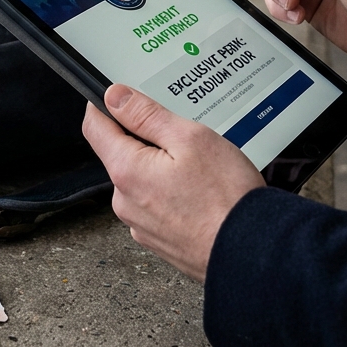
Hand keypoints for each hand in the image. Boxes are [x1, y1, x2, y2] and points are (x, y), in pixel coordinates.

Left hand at [82, 85, 263, 281]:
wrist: (252, 251)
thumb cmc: (226, 197)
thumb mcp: (190, 138)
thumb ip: (146, 115)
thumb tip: (115, 97)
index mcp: (127, 171)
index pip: (94, 127)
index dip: (104, 105)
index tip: (118, 96)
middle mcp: (125, 201)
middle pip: (120, 154)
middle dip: (145, 139)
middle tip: (182, 136)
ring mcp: (140, 224)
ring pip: (140, 180)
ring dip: (160, 167)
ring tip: (199, 169)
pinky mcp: (158, 238)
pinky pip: (155, 204)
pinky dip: (171, 193)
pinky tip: (199, 192)